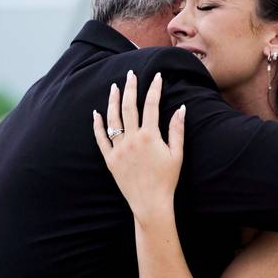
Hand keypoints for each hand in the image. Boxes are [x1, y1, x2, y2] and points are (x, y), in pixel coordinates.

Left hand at [94, 71, 185, 227]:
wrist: (150, 203)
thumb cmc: (167, 179)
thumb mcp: (177, 154)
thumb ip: (177, 130)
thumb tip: (181, 109)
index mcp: (149, 136)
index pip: (151, 106)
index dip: (154, 89)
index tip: (156, 76)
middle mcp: (132, 139)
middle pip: (129, 108)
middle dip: (130, 88)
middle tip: (130, 74)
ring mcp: (119, 149)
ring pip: (113, 120)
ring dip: (113, 102)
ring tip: (114, 88)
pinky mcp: (110, 160)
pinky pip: (101, 139)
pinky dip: (98, 125)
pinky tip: (96, 113)